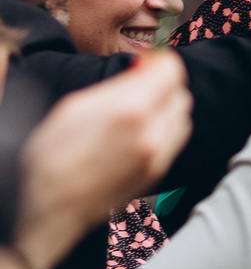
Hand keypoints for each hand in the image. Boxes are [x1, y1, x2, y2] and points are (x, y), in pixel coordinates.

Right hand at [14, 53, 192, 268]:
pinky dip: (165, 129)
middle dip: (164, 85)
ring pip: (181, 118)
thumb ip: (117, 86)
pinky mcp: (158, 172)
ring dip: (167, 108)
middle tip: (140, 84)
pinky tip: (140, 131)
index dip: (160, 62)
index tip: (147, 62)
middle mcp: (153, 133)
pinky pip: (175, 141)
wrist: (53, 206)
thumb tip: (143, 69)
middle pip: (180, 94)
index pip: (172, 71)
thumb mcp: (76, 106)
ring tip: (139, 109)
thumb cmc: (52, 156)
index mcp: (131, 110)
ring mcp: (159, 155)